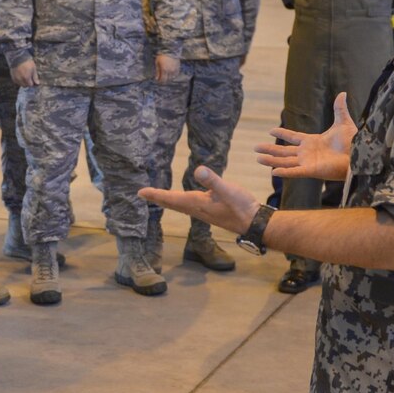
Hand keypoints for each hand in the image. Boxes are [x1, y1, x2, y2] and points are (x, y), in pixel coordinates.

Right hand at [11, 58, 38, 87]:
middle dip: (28, 83)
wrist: (18, 57)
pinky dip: (19, 81)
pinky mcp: (12, 77)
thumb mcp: (33, 69)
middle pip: (25, 86)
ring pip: (20, 84)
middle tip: (29, 78)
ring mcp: (16, 78)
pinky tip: (20, 76)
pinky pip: (16, 82)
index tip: (33, 80)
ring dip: (23, 82)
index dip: (32, 83)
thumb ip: (35, 77)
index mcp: (26, 78)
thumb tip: (37, 83)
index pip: (30, 85)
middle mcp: (20, 79)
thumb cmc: (27, 62)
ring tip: (24, 76)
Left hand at [138, 165, 258, 235]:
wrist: (253, 222)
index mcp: (196, 203)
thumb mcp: (227, 190)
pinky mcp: (209, 211)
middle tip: (142, 194)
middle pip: (171, 203)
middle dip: (157, 198)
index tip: (140, 192)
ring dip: (166, 200)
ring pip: (179, 205)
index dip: (155, 194)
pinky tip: (180, 200)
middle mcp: (196, 209)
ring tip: (155, 196)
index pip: (171, 198)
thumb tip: (197, 170)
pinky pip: (187, 205)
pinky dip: (178, 201)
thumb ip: (212, 180)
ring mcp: (202, 211)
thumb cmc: (241, 207)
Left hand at [154, 52, 180, 82]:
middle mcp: (170, 71)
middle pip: (167, 80)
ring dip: (169, 78)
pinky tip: (171, 74)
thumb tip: (156, 79)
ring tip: (166, 76)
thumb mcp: (157, 63)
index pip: (163, 80)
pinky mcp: (178, 67)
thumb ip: (157, 72)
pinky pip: (176, 74)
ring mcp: (175, 69)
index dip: (160, 81)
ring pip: (172, 78)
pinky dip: (173, 75)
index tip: (158, 81)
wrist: (170, 50)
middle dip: (164, 80)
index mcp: (164, 70)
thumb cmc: (162, 56)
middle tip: (162, 79)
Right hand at [256, 92, 353, 180]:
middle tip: (255, 148)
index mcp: (313, 142)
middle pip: (284, 151)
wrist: (359, 154)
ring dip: (271, 160)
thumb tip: (342, 93)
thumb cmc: (353, 142)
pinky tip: (273, 172)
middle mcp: (307, 153)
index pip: (293, 137)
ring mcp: (308, 162)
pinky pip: (295, 172)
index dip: (283, 133)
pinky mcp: (312, 171)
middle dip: (270, 150)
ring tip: (258, 158)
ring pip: (285, 161)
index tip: (270, 130)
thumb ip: (339, 109)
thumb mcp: (343, 122)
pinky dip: (285, 172)